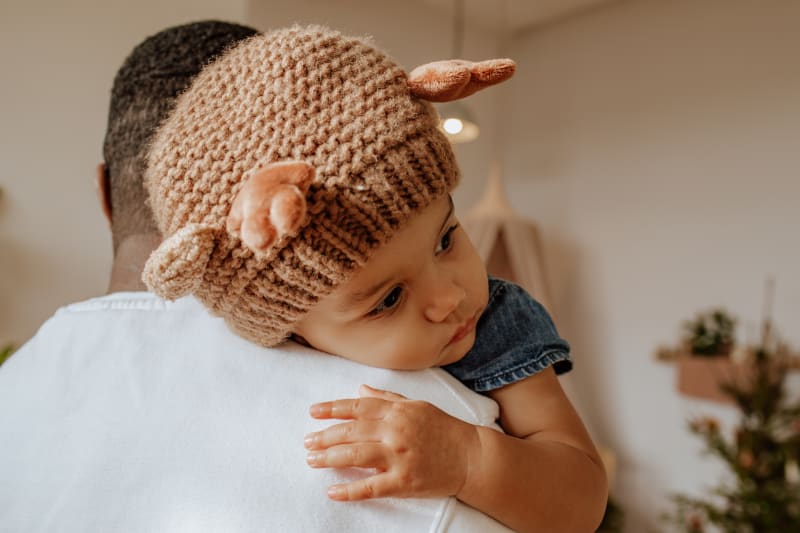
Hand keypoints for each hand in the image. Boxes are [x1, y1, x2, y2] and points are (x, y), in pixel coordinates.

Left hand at [305, 385, 479, 500]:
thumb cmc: (444, 429)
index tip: (313, 412)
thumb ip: (387, 397)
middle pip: (351, 431)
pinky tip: (332, 491)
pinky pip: (371, 487)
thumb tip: (360, 388)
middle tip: (307, 442)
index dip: (332, 408)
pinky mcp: (404, 482)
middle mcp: (395, 431)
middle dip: (324, 436)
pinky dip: (349, 491)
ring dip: (329, 458)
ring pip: (355, 456)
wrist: (471, 457)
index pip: (357, 406)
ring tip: (312, 461)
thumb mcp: (416, 405)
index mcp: (397, 411)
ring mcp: (399, 457)